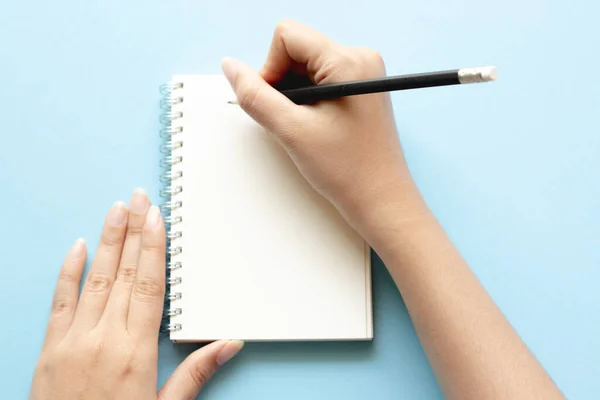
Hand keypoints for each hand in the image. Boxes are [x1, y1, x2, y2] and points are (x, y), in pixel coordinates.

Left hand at [30, 189, 242, 399]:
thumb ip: (196, 373)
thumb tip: (230, 344)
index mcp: (137, 351)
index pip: (149, 286)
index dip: (154, 249)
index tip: (156, 219)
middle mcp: (104, 338)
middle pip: (125, 274)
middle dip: (134, 232)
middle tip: (139, 198)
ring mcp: (73, 341)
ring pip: (95, 279)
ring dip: (108, 242)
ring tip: (117, 209)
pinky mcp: (49, 349)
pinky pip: (59, 302)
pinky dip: (68, 272)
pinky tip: (78, 246)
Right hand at [221, 20, 428, 233]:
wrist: (381, 199)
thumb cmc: (348, 169)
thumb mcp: (292, 131)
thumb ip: (255, 96)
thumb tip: (230, 66)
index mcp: (348, 61)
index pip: (288, 35)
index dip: (270, 67)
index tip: (277, 103)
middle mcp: (360, 59)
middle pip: (296, 49)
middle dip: (283, 83)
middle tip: (294, 121)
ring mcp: (363, 73)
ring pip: (306, 66)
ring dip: (295, 95)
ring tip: (310, 128)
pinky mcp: (361, 88)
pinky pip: (320, 80)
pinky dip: (308, 100)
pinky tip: (318, 126)